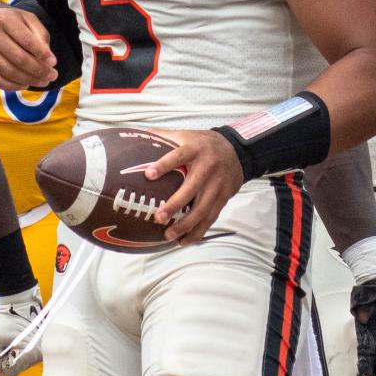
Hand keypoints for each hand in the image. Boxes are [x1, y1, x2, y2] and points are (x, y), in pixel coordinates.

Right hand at [0, 1, 54, 89]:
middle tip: (52, 76)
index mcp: (4, 19)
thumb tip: (48, 60)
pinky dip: (12, 86)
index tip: (54, 63)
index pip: (26, 40)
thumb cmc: (9, 20)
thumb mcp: (26, 18)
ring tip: (42, 82)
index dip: (42, 54)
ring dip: (29, 80)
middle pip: (19, 59)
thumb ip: (40, 35)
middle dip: (39, 70)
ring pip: (8, 71)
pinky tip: (24, 84)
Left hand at [0, 283, 42, 375]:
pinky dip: (12, 348)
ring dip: (7, 353)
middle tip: (2, 342)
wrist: (17, 300)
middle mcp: (39, 355)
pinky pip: (19, 354)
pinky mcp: (36, 346)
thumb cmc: (6, 318)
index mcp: (31, 354)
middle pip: (14, 368)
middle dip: (4, 358)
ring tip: (7, 338)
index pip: (11, 372)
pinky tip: (11, 337)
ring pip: (16, 362)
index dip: (0, 364)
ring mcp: (38, 351)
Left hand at [143, 129, 244, 244]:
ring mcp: (217, 185)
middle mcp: (208, 168)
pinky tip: (184, 240)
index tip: (148, 175)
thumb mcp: (186, 134)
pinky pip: (210, 218)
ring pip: (202, 209)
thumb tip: (138, 135)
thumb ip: (163, 136)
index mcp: (196, 149)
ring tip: (168, 235)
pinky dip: (198, 231)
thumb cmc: (205, 144)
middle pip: (191, 188)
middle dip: (175, 205)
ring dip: (185, 225)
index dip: (164, 165)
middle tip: (158, 217)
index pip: (179, 156)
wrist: (237, 151)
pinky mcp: (223, 198)